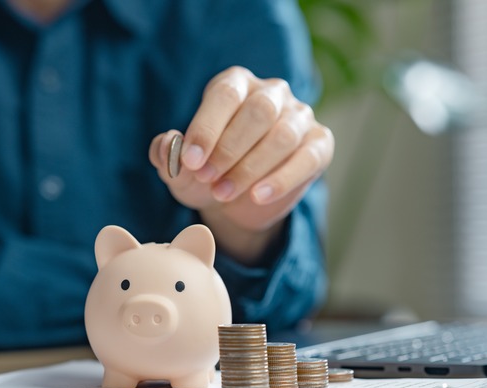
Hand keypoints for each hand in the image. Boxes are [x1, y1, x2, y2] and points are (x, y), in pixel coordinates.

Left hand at [149, 66, 333, 263]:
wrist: (237, 203)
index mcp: (235, 84)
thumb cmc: (207, 172)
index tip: (190, 161)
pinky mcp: (319, 143)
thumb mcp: (180, 168)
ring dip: (250, 168)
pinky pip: (307, 158)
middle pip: (258, 111)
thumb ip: (167, 153)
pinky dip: (281, 179)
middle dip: (228, 149)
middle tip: (206, 178)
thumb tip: (168, 143)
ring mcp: (299, 116)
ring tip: (222, 193)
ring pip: (282, 135)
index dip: (207, 128)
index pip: (225, 95)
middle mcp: (271, 92)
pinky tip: (257, 196)